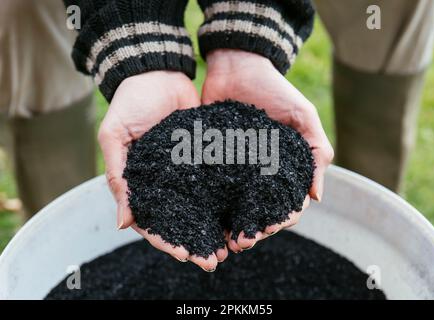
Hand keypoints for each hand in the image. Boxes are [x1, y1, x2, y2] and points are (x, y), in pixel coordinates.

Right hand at [98, 71, 224, 271]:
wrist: (157, 72)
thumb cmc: (128, 103)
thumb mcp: (115, 137)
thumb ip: (119, 177)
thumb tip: (122, 224)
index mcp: (142, 184)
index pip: (153, 221)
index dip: (167, 240)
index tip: (186, 254)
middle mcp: (167, 182)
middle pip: (182, 220)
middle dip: (197, 241)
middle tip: (214, 260)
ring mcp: (188, 171)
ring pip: (203, 205)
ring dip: (216, 226)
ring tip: (233, 244)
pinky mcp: (207, 155)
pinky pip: (219, 179)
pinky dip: (230, 197)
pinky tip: (244, 210)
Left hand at [202, 49, 333, 252]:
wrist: (237, 66)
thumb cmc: (275, 89)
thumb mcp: (302, 116)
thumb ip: (317, 152)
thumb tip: (317, 196)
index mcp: (284, 168)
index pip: (287, 204)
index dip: (279, 221)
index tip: (266, 230)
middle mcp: (259, 174)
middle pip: (258, 212)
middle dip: (253, 231)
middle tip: (239, 243)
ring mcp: (236, 169)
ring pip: (234, 207)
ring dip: (230, 226)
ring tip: (220, 240)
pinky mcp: (212, 161)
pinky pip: (211, 187)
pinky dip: (208, 206)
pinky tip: (200, 218)